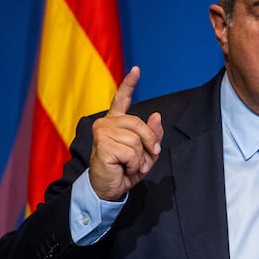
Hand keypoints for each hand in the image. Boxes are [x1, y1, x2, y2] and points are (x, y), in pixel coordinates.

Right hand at [88, 66, 163, 200]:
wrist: (109, 189)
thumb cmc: (124, 170)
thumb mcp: (145, 153)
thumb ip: (152, 135)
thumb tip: (157, 116)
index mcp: (116, 121)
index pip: (121, 98)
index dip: (129, 84)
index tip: (136, 69)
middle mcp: (106, 122)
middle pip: (139, 123)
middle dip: (148, 143)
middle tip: (145, 160)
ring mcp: (102, 131)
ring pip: (136, 140)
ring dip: (140, 158)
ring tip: (130, 165)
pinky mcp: (102, 144)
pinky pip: (131, 151)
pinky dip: (134, 164)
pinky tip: (124, 168)